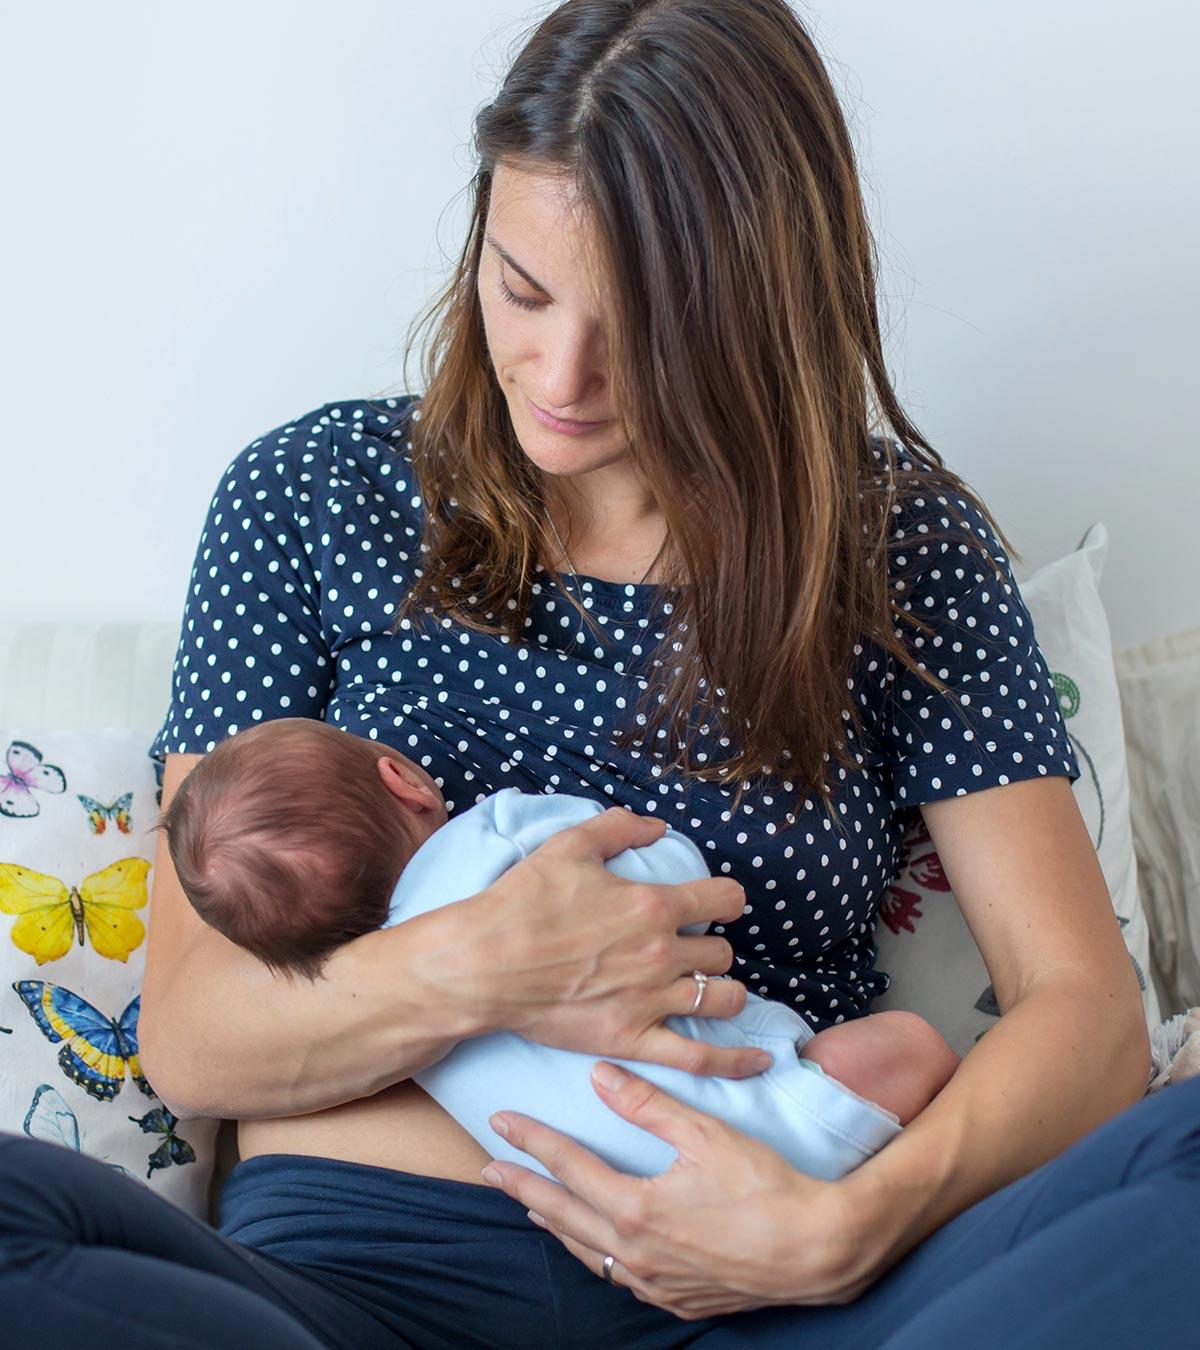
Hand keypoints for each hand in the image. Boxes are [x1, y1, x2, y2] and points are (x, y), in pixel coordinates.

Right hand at [435, 807, 769, 1078]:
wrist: (484, 964)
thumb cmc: (523, 903)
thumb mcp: (570, 845)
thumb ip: (619, 827)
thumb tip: (656, 826)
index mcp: (653, 905)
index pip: (723, 900)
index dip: (725, 900)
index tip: (717, 904)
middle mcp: (661, 954)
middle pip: (719, 953)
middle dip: (709, 947)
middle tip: (687, 948)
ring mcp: (650, 1001)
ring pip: (721, 998)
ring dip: (723, 991)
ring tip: (711, 989)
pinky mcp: (632, 1039)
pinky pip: (699, 1057)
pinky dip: (734, 1062)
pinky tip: (757, 1062)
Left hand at [480, 1061, 888, 1319]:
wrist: (816, 1249)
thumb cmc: (765, 1187)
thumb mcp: (704, 1133)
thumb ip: (647, 1105)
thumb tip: (601, 1076)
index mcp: (636, 1208)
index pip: (568, 1166)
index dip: (532, 1141)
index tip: (502, 1123)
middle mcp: (635, 1252)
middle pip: (562, 1214)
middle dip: (523, 1188)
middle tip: (490, 1170)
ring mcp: (653, 1281)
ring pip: (586, 1251)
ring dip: (554, 1223)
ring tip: (532, 1205)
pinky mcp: (676, 1298)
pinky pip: (616, 1275)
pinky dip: (592, 1253)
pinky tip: (594, 1245)